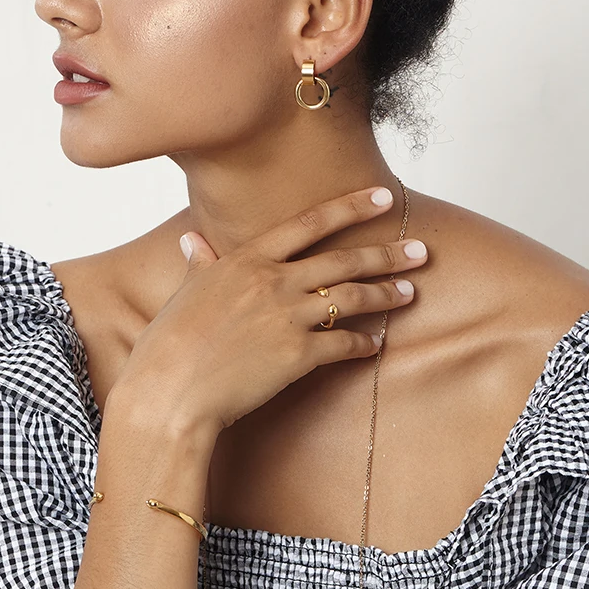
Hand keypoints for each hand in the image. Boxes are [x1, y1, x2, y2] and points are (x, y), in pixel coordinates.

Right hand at [114, 186, 426, 434]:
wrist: (170, 392)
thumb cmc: (168, 346)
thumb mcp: (184, 294)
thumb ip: (199, 265)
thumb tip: (192, 241)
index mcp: (246, 260)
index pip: (309, 223)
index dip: (350, 207)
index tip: (382, 197)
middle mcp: (272, 281)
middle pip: (343, 260)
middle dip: (387, 254)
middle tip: (421, 251)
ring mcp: (287, 317)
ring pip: (351, 298)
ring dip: (386, 295)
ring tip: (410, 292)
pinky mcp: (297, 356)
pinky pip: (343, 344)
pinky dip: (363, 344)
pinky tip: (376, 346)